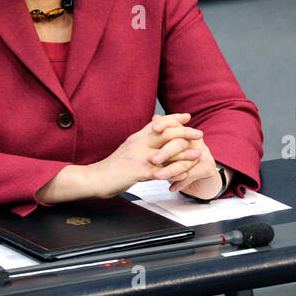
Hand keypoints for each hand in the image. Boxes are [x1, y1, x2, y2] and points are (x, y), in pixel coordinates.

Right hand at [84, 113, 204, 198]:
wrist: (95, 178)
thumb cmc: (113, 165)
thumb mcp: (128, 147)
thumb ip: (141, 139)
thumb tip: (153, 128)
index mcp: (137, 137)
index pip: (159, 122)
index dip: (174, 118)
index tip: (187, 116)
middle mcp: (138, 143)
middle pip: (167, 132)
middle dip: (186, 132)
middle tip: (199, 134)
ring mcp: (139, 157)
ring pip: (167, 151)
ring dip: (185, 153)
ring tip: (198, 154)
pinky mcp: (138, 172)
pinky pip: (161, 172)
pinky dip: (175, 173)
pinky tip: (184, 175)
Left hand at [149, 114, 226, 198]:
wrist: (200, 173)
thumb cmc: (180, 157)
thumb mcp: (170, 145)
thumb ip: (162, 134)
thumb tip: (154, 117)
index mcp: (185, 132)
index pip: (175, 124)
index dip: (165, 124)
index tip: (154, 128)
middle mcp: (195, 140)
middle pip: (179, 144)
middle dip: (165, 152)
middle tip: (152, 160)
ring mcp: (203, 154)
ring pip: (184, 162)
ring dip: (170, 171)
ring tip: (157, 177)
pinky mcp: (207, 168)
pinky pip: (191, 175)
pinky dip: (180, 183)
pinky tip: (171, 188)